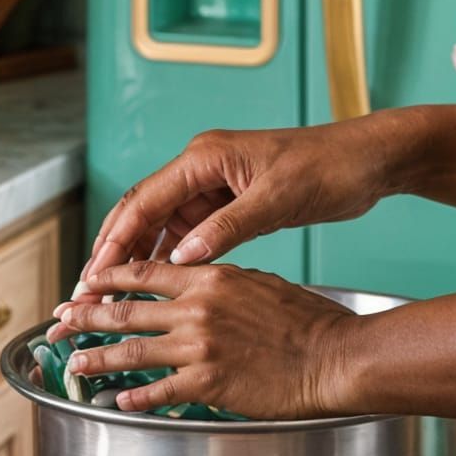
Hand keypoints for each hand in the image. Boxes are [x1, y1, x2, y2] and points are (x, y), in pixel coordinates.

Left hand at [49, 260, 361, 418]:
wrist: (329, 354)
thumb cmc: (303, 319)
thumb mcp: (257, 282)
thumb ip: (220, 281)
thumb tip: (196, 278)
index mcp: (210, 277)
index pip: (145, 272)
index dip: (109, 277)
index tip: (85, 281)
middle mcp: (197, 309)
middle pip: (127, 310)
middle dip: (86, 315)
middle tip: (60, 319)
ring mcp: (199, 346)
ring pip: (132, 351)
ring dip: (97, 357)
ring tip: (74, 361)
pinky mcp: (208, 382)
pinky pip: (159, 392)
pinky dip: (134, 397)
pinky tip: (118, 401)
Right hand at [77, 115, 412, 288]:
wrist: (366, 161)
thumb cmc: (327, 168)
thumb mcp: (278, 199)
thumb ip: (229, 228)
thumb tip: (184, 259)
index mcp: (206, 156)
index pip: (144, 200)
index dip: (114, 241)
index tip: (93, 277)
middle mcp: (203, 166)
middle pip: (143, 212)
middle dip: (115, 252)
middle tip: (90, 295)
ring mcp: (216, 184)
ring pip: (163, 225)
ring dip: (140, 259)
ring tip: (115, 299)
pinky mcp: (232, 202)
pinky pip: (190, 232)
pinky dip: (173, 258)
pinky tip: (161, 287)